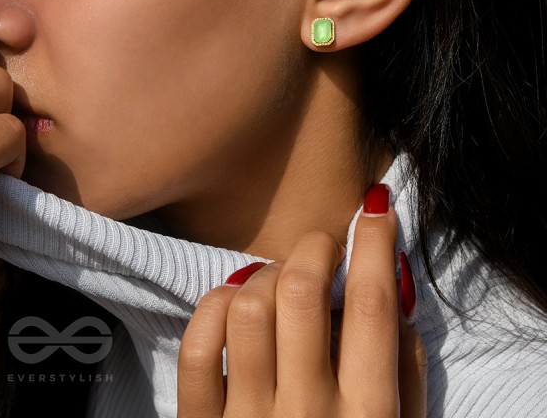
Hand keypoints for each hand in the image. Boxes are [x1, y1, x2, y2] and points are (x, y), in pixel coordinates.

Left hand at [178, 190, 426, 416]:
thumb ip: (405, 376)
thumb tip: (391, 298)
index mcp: (367, 416)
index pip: (372, 305)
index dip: (375, 243)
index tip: (374, 207)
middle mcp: (308, 412)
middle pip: (300, 291)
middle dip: (313, 246)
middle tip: (321, 246)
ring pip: (247, 306)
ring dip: (263, 275)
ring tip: (275, 281)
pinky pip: (199, 346)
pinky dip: (214, 308)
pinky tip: (232, 304)